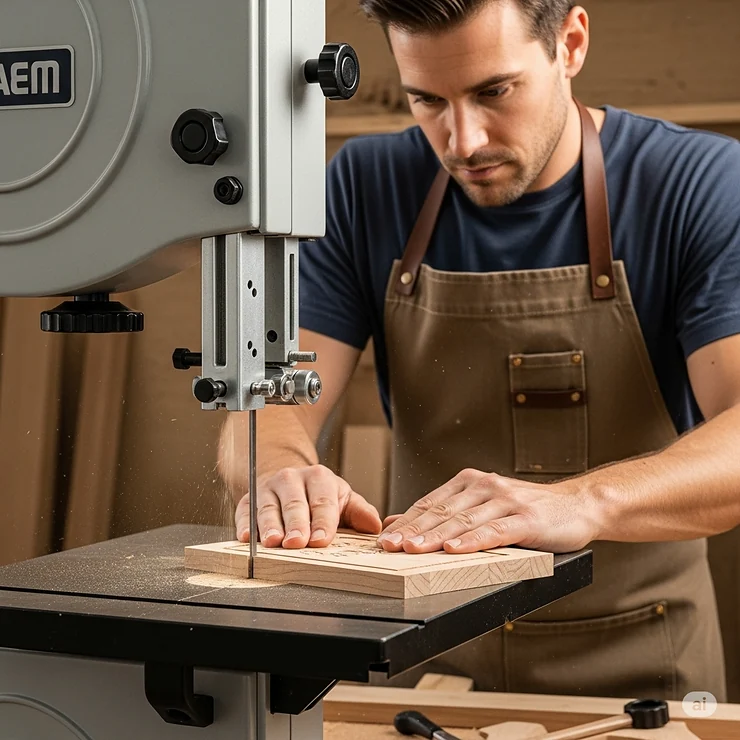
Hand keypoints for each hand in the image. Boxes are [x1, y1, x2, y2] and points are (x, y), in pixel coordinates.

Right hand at [234, 465, 381, 548]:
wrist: (289, 482)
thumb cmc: (319, 496)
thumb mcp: (342, 499)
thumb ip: (359, 511)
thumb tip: (375, 526)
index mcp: (319, 478)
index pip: (322, 501)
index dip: (323, 522)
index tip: (322, 539)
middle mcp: (292, 479)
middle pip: (294, 504)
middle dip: (296, 524)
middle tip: (297, 542)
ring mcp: (268, 488)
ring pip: (268, 507)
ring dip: (269, 526)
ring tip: (272, 542)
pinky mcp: (248, 500)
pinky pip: (244, 510)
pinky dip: (244, 523)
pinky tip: (246, 537)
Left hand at [376, 469, 601, 553]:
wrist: (578, 505)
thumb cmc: (527, 511)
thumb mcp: (482, 507)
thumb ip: (445, 512)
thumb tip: (400, 522)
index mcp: (470, 483)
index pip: (430, 503)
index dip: (406, 522)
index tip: (383, 539)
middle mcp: (485, 486)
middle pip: (442, 512)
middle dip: (413, 531)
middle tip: (388, 547)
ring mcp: (506, 501)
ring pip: (463, 521)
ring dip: (436, 536)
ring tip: (412, 550)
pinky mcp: (526, 519)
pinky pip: (494, 531)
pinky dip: (473, 541)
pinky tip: (456, 549)